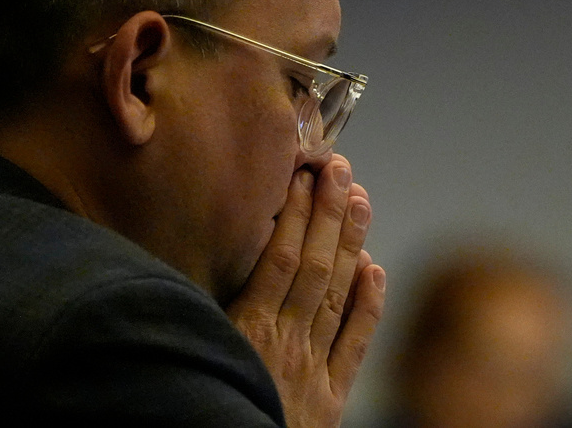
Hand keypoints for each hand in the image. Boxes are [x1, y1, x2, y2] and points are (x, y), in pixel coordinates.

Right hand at [227, 156, 384, 427]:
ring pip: (338, 295)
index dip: (294, 213)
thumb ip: (205, 311)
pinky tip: (374, 269)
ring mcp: (313, 368)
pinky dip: (367, 304)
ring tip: (361, 200)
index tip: (302, 175)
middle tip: (340, 169)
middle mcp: (286, 343)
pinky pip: (355, 343)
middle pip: (316, 266)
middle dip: (329, 212)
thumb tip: (203, 261)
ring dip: (352, 243)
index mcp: (248, 330)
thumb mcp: (197, 349)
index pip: (280, 259)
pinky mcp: (331, 397)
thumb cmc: (207, 403)